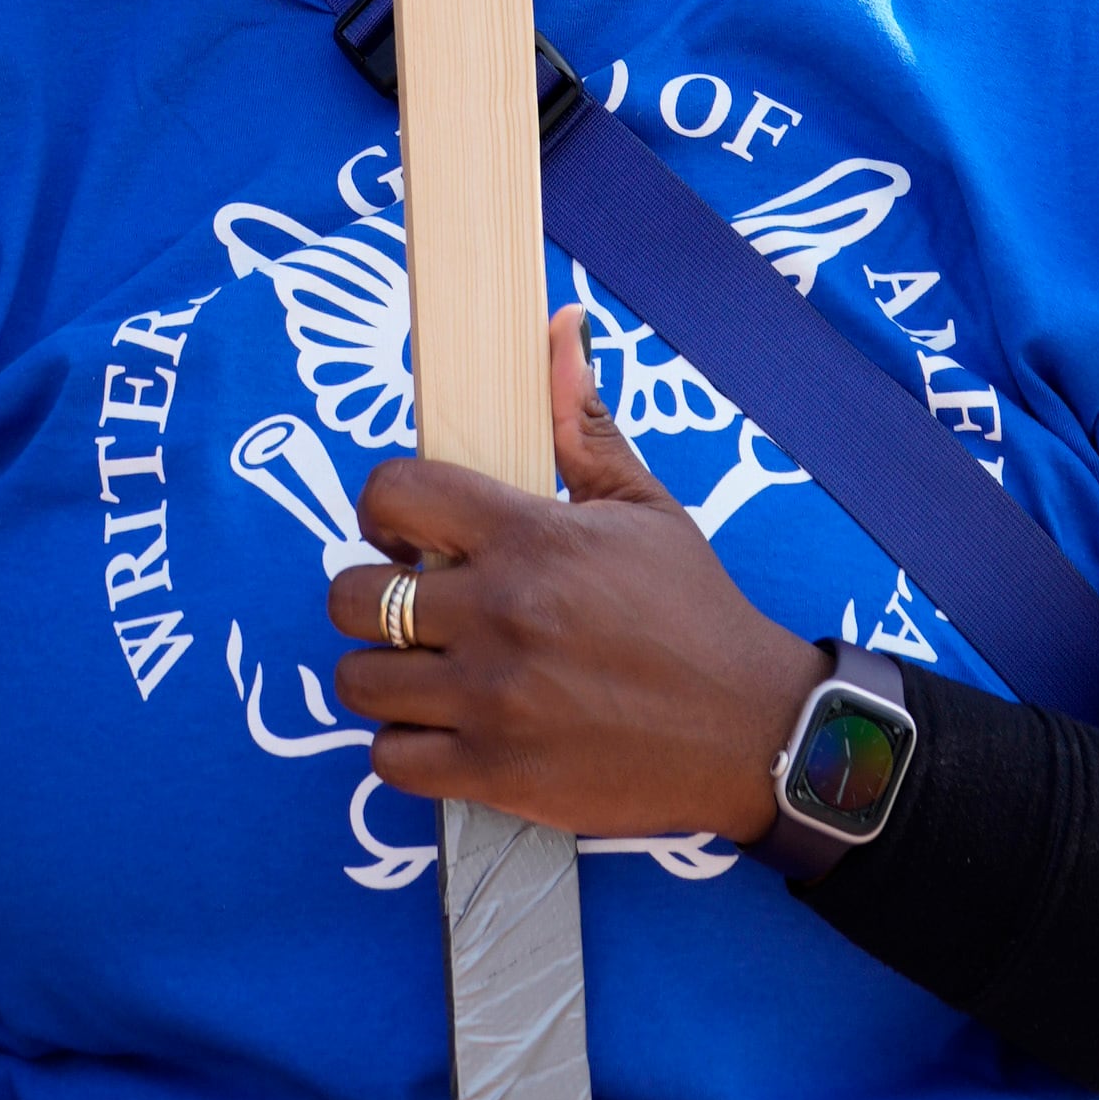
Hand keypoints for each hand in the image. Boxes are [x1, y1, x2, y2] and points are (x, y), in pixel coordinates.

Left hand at [326, 314, 821, 849]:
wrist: (747, 730)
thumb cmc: (693, 611)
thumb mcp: (645, 505)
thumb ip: (580, 421)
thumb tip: (558, 326)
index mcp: (529, 537)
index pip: (393, 492)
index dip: (382, 508)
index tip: (403, 532)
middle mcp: (498, 613)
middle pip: (351, 594)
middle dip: (369, 595)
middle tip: (411, 607)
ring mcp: (491, 699)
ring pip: (359, 681)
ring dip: (383, 674)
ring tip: (425, 670)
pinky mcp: (494, 773)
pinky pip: (389, 760)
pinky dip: (405, 746)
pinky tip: (444, 728)